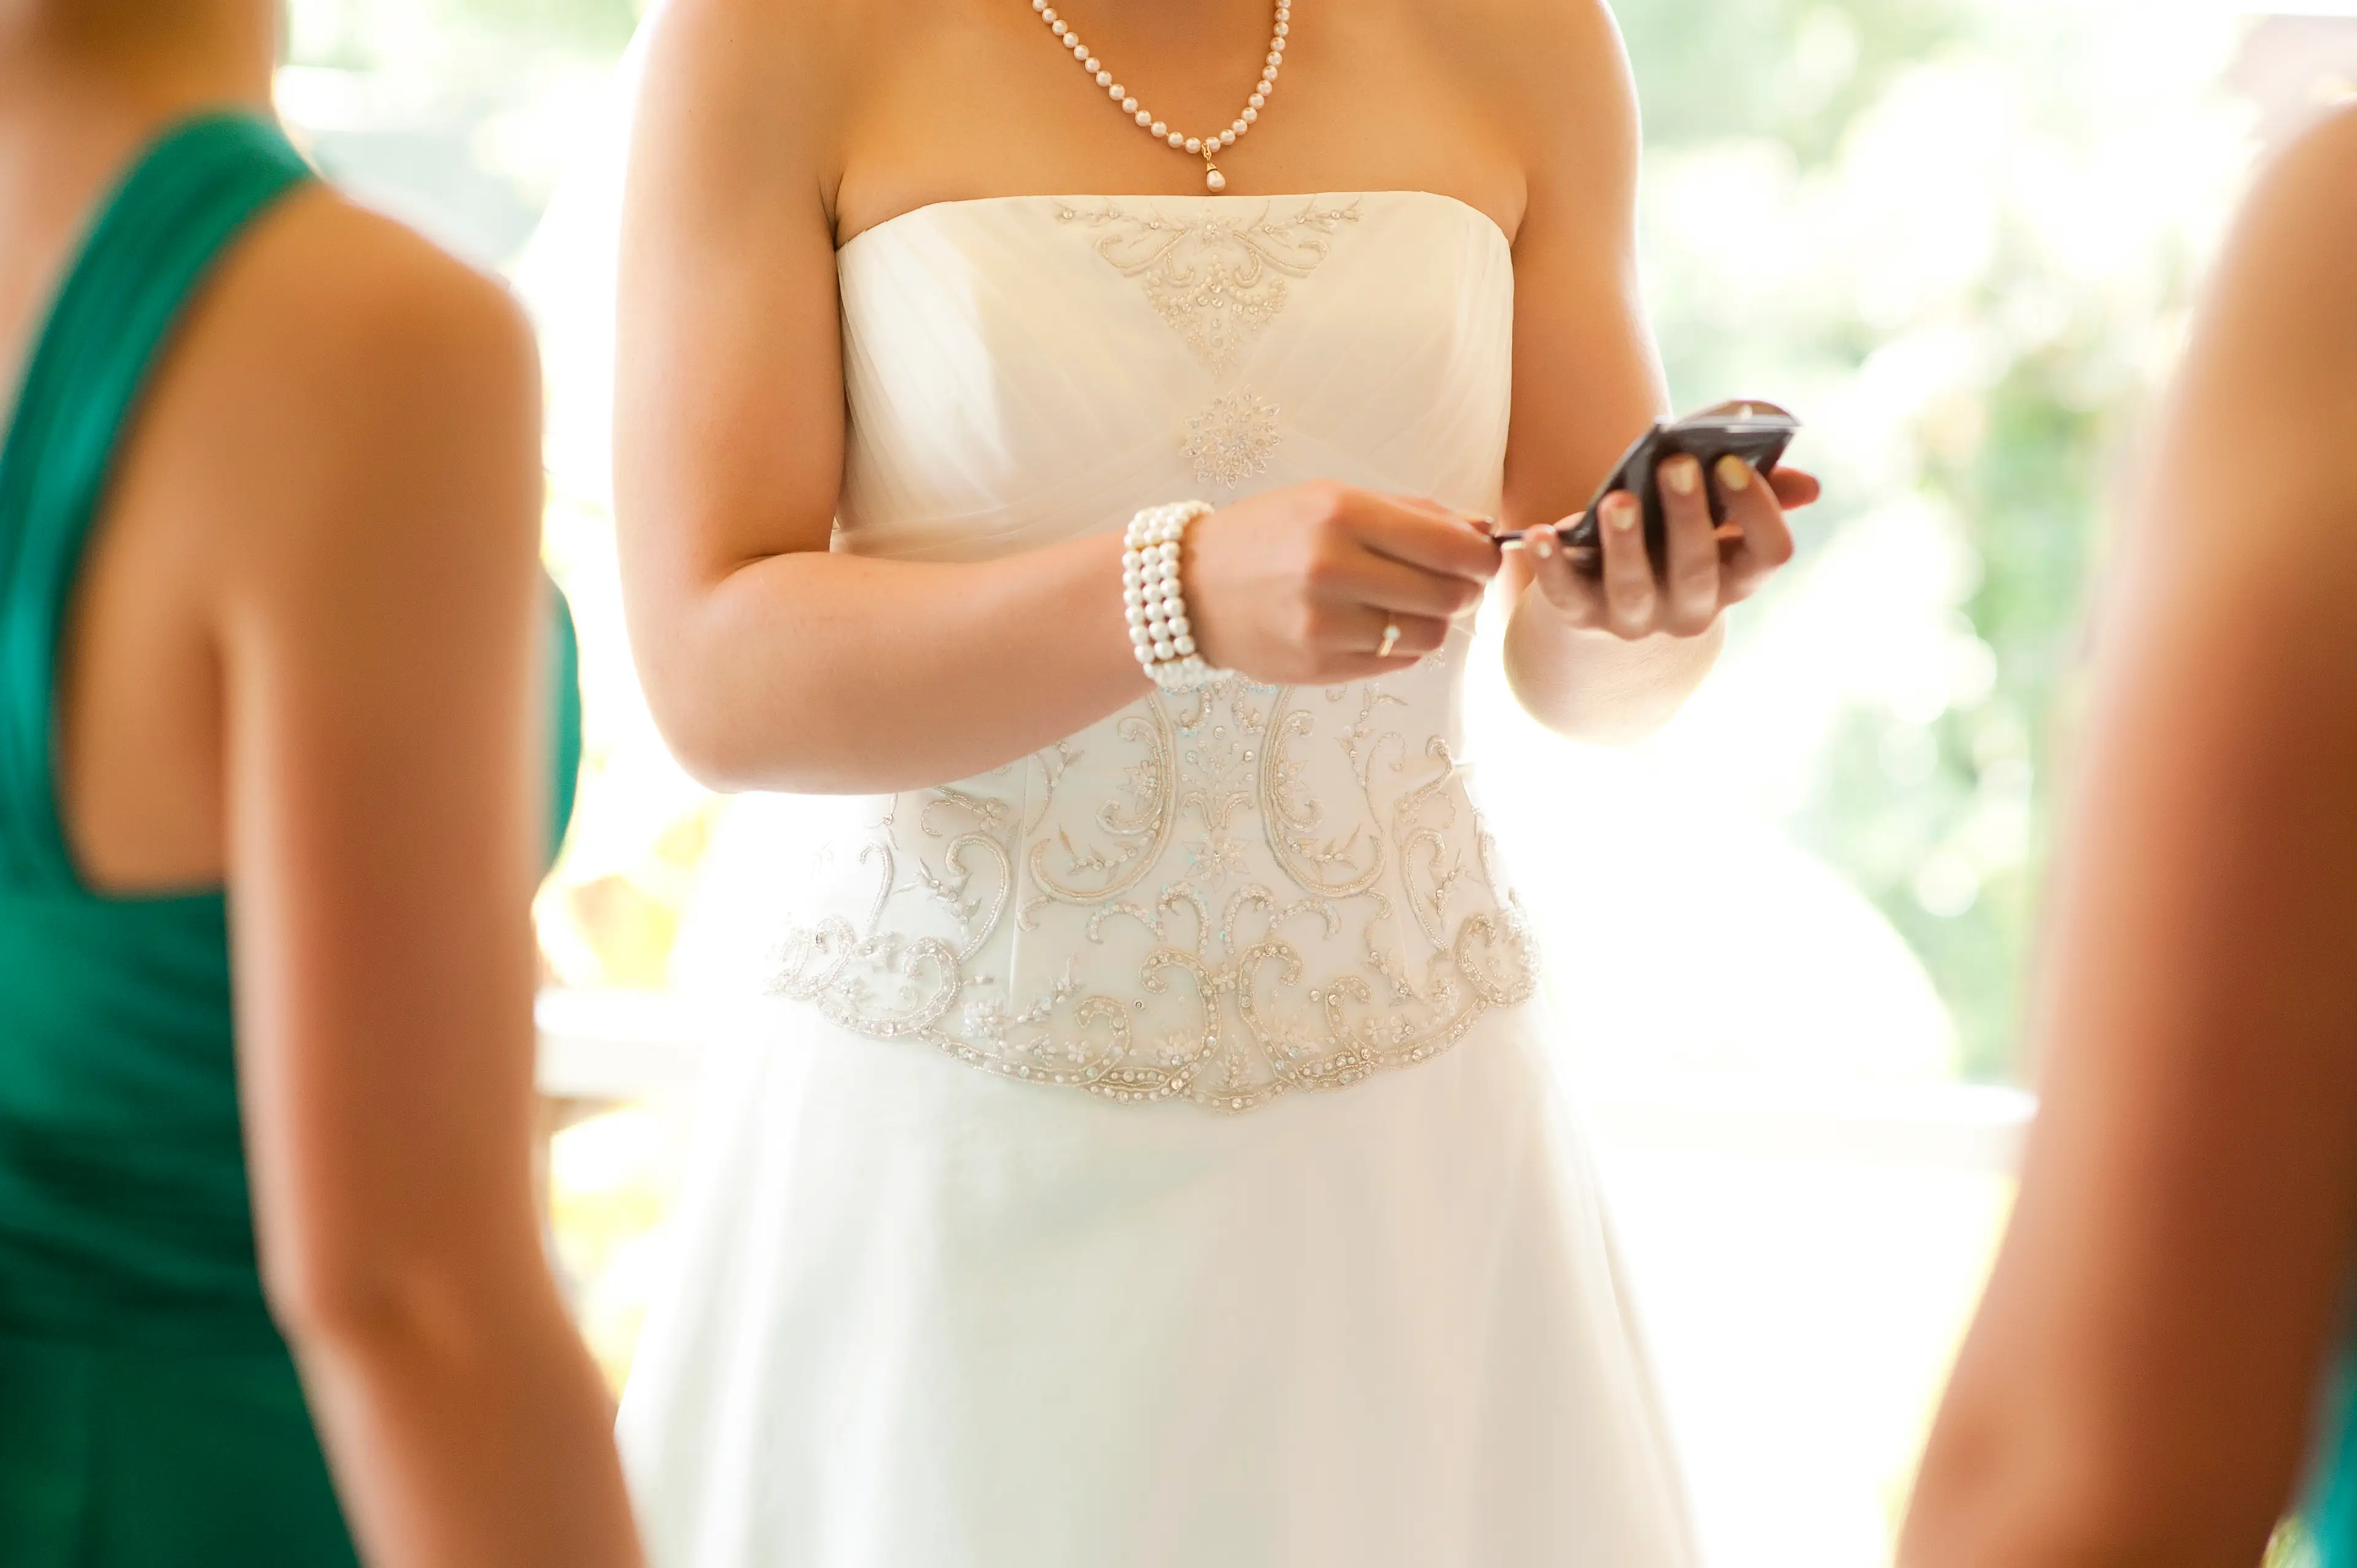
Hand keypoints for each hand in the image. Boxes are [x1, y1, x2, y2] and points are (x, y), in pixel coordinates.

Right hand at [1182, 482, 1500, 684]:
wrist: (1191, 589)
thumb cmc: (1269, 537)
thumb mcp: (1331, 500)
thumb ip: (1411, 513)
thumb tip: (1483, 531)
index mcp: (1340, 514)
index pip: (1448, 546)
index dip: (1481, 556)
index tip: (1483, 557)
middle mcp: (1331, 568)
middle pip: (1446, 595)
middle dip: (1463, 590)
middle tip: (1454, 584)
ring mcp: (1323, 624)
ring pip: (1427, 635)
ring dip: (1433, 622)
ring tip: (1409, 605)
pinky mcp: (1318, 666)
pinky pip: (1395, 662)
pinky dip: (1400, 645)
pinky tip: (1374, 625)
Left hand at [1523, 456, 1819, 638]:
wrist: (1606, 607)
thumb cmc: (1668, 537)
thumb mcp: (1710, 516)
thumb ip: (1754, 491)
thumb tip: (1808, 485)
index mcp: (1735, 575)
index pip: (1768, 552)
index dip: (1757, 510)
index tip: (1731, 462)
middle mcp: (1691, 607)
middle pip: (1698, 569)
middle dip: (1688, 517)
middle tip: (1676, 464)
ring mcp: (1636, 618)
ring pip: (1634, 588)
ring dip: (1626, 544)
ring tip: (1617, 500)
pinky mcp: (1581, 617)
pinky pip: (1565, 596)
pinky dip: (1550, 566)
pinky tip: (1539, 532)